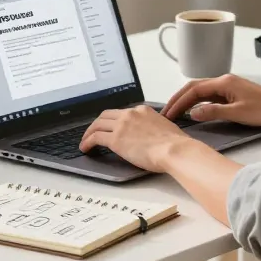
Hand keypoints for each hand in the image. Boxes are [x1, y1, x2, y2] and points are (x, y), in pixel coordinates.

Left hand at [79, 105, 195, 172]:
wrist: (174, 149)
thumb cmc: (175, 144)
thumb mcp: (165, 127)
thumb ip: (154, 127)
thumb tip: (152, 135)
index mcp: (142, 111)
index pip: (122, 113)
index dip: (113, 120)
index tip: (111, 127)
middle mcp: (130, 114)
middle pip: (106, 115)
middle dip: (97, 123)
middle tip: (93, 132)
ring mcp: (122, 126)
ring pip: (98, 124)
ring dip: (89, 133)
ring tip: (85, 141)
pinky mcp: (116, 139)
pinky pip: (95, 138)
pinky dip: (87, 142)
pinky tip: (85, 148)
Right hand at [161, 74, 260, 126]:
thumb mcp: (237, 113)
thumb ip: (213, 112)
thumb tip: (192, 112)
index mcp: (223, 82)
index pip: (194, 90)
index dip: (179, 101)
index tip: (168, 113)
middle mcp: (223, 80)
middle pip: (194, 87)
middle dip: (178, 99)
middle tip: (166, 112)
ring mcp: (227, 86)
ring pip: (201, 91)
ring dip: (187, 100)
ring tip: (175, 112)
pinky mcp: (232, 93)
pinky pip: (209, 95)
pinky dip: (198, 102)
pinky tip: (194, 111)